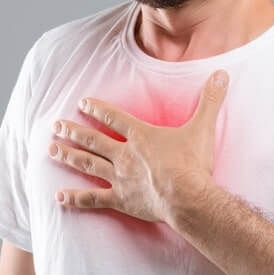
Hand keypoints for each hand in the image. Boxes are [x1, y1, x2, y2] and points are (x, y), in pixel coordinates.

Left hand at [48, 69, 228, 222]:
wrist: (188, 197)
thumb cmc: (194, 164)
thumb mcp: (203, 127)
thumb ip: (210, 100)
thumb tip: (222, 74)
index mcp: (141, 136)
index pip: (114, 118)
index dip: (97, 109)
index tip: (82, 103)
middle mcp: (125, 154)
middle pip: (94, 140)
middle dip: (74, 131)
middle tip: (56, 125)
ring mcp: (120, 178)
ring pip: (87, 164)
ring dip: (68, 156)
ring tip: (51, 150)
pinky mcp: (121, 200)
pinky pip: (93, 198)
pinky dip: (75, 198)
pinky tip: (59, 197)